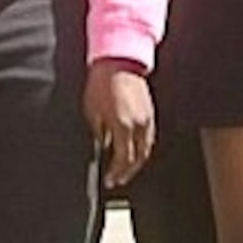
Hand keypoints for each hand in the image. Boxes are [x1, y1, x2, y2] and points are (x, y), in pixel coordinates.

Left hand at [87, 59, 156, 186]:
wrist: (119, 61)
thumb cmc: (102, 83)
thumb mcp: (92, 111)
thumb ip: (99, 133)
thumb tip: (102, 146)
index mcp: (122, 126)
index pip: (123, 159)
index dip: (116, 173)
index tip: (110, 180)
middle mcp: (138, 125)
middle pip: (137, 158)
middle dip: (127, 172)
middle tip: (119, 180)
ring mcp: (147, 119)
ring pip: (146, 149)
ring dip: (137, 162)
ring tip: (127, 169)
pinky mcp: (150, 112)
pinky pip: (149, 137)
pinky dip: (142, 148)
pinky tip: (134, 150)